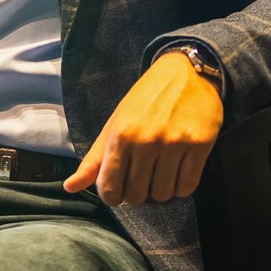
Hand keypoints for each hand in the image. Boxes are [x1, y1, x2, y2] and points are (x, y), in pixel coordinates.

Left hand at [64, 51, 224, 205]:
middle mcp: (146, 141)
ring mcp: (174, 144)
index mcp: (120, 136)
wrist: (185, 73)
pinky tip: (177, 172)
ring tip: (160, 172)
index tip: (119, 189)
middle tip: (142, 177)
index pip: (110, 189)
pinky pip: (187, 186)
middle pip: (137, 196)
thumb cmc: (144, 101)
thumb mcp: (114, 124)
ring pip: (163, 194)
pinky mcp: (199, 146)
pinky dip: (181, 187)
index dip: (113, 197)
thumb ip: (94, 160)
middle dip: (138, 193)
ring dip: (161, 190)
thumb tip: (70, 187)